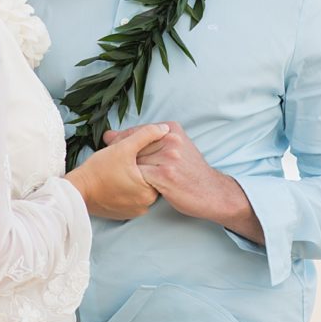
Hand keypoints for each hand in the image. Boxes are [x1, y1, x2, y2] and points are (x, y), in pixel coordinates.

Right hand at [66, 124, 165, 219]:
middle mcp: (145, 206)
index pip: (155, 170)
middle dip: (138, 168)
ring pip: (138, 189)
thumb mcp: (123, 147)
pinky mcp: (122, 215)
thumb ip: (145, 135)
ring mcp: (133, 212)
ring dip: (131, 179)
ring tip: (116, 170)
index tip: (131, 155)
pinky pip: (129, 199)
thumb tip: (164, 128)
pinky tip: (113, 180)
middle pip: (147, 180)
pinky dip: (124, 190)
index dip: (144, 158)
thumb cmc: (99, 170)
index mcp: (149, 192)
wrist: (76, 191)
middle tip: (122, 161)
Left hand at [105, 122, 264, 243]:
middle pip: (133, 144)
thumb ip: (148, 141)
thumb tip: (109, 135)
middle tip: (110, 164)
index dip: (123, 141)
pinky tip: (129, 187)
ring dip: (124, 170)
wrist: (211, 192)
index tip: (112, 149)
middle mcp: (170, 139)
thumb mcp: (176, 148)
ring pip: (133, 160)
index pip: (138, 131)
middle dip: (120, 155)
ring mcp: (168, 157)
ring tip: (117, 177)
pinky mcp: (165, 175)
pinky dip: (132, 182)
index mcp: (172, 129)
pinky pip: (139, 176)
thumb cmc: (189, 172)